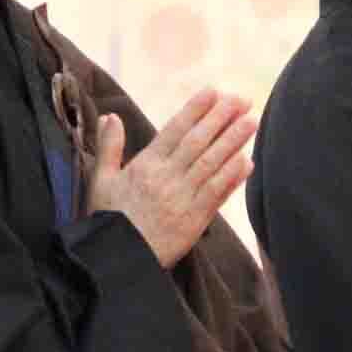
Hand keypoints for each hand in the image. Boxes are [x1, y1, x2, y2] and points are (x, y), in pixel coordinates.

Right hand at [89, 89, 256, 267]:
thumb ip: (109, 147)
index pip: (174, 130)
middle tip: (241, 99)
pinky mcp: (194, 221)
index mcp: (144, 165)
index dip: (195, 110)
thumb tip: (111, 116)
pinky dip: (232, 177)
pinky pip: (217, 194)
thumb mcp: (100, 180)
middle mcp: (166, 178)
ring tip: (251, 122)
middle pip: (198, 142)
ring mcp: (182, 199)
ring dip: (233, 141)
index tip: (213, 91)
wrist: (117, 260)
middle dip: (221, 118)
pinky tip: (247, 161)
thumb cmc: (107, 219)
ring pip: (211, 164)